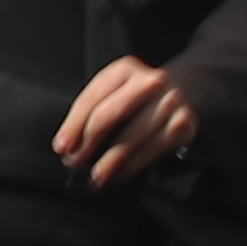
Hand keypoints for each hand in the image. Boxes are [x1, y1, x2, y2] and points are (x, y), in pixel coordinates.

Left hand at [62, 55, 203, 189]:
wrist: (185, 92)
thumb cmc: (137, 97)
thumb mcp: (114, 92)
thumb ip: (91, 111)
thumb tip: (67, 145)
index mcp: (124, 69)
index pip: (91, 99)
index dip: (73, 126)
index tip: (61, 147)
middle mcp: (149, 82)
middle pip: (109, 115)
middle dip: (88, 142)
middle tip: (73, 162)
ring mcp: (170, 102)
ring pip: (131, 137)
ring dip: (109, 161)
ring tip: (95, 176)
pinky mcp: (184, 124)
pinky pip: (152, 149)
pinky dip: (132, 166)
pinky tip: (118, 175)